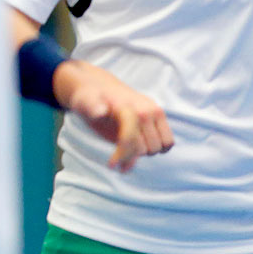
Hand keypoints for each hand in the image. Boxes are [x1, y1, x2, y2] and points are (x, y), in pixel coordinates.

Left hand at [54, 59, 173, 171]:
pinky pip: (168, 142)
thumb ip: (91, 107)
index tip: (111, 165)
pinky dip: (156, 151)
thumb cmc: (89, 98)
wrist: (100, 88)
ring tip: (125, 152)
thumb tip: (100, 112)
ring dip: (143, 154)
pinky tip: (138, 153)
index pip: (131, 140)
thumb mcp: (84, 101)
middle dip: (130, 155)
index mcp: (127, 107)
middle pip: (145, 148)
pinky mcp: (159, 117)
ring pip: (157, 148)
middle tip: (116, 156)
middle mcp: (146, 109)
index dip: (121, 155)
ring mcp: (155, 112)